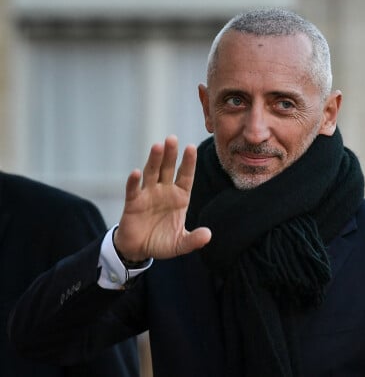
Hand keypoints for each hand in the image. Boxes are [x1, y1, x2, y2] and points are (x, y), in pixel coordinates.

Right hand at [113, 135, 210, 260]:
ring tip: (157, 146)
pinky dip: (134, 181)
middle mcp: (164, 191)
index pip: (186, 175)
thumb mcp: (180, 244)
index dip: (188, 162)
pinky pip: (134, 189)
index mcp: (180, 197)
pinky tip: (136, 172)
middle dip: (170, 154)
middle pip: (168, 168)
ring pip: (152, 173)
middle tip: (172, 138)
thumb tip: (208, 235)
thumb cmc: (162, 242)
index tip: (191, 147)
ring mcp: (148, 194)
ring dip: (154, 160)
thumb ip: (194, 240)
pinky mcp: (133, 202)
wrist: (139, 249)